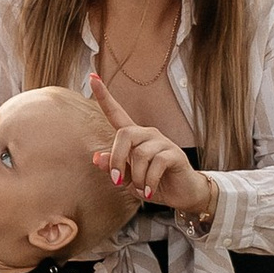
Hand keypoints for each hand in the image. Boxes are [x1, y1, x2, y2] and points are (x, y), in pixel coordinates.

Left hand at [87, 73, 213, 219]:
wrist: (182, 195)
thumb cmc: (152, 184)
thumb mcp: (129, 179)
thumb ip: (114, 168)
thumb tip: (96, 158)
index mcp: (134, 138)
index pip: (116, 113)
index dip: (104, 97)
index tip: (92, 78)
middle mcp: (148, 135)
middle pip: (124, 134)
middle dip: (117, 159)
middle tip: (117, 181)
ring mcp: (162, 142)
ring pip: (140, 154)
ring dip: (137, 178)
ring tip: (142, 190)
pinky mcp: (175, 153)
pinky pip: (157, 163)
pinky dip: (150, 181)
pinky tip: (150, 192)